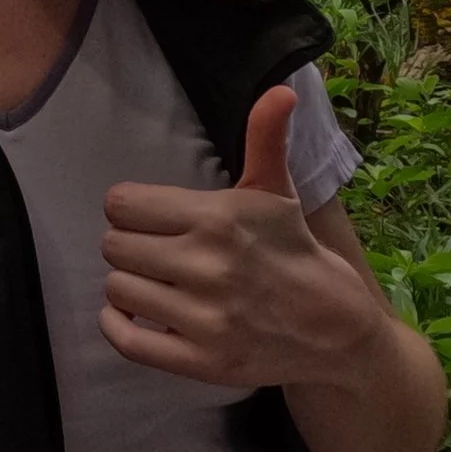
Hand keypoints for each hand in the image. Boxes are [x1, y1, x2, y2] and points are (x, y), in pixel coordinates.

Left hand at [99, 87, 383, 389]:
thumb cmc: (294, 252)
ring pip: (116, 289)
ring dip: (129, 285)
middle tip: (158, 251)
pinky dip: (118, 325)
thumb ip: (265, 140)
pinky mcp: (200, 361)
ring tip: (158, 282)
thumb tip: (280, 90)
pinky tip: (136, 313)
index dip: (130, 209)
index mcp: (217, 219)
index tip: (153, 218)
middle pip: (113, 245)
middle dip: (130, 245)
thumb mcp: (278, 193)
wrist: (337, 330)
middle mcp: (208, 267)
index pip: (120, 204)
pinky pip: (125, 340)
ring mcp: (204, 319)